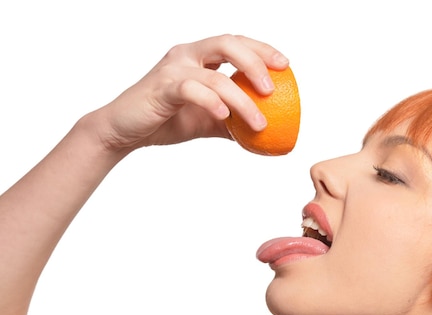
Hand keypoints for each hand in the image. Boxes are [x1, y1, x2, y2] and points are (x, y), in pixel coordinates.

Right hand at [88, 34, 288, 150]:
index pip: (235, 43)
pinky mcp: (161, 88)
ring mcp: (173, 70)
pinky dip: (212, 102)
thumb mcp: (208, 121)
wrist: (124, 132)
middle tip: (273, 87)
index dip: (262, 49)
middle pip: (228, 44)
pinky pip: (192, 90)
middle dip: (256, 61)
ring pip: (215, 75)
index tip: (285, 64)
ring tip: (260, 123)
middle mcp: (186, 55)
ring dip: (243, 100)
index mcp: (198, 57)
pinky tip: (226, 116)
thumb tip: (266, 133)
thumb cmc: (166, 121)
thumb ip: (233, 121)